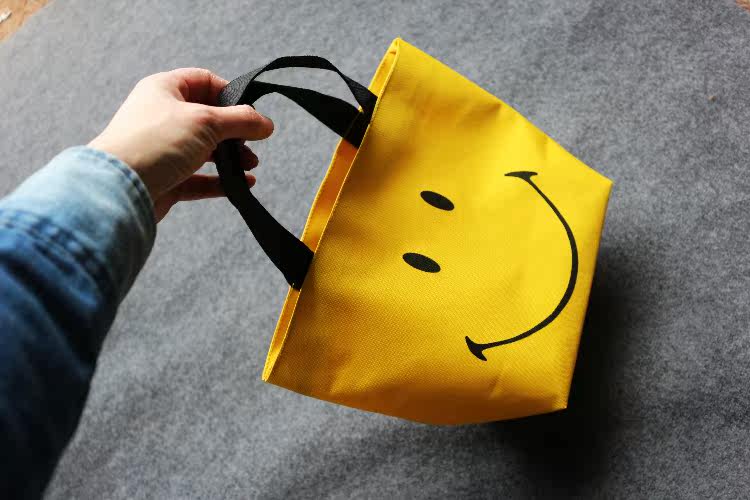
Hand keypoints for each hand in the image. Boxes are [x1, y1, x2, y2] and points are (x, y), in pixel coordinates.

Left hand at [89, 68, 272, 220]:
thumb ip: (241, 121)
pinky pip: (199, 178)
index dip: (230, 94)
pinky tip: (242, 185)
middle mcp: (162, 117)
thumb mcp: (207, 121)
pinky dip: (222, 181)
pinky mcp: (166, 179)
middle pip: (208, 119)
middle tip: (252, 144)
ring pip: (205, 150)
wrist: (118, 189)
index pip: (204, 81)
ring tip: (250, 166)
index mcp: (164, 90)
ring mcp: (163, 149)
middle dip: (235, 132)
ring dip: (231, 158)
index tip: (250, 112)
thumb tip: (266, 123)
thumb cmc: (155, 143)